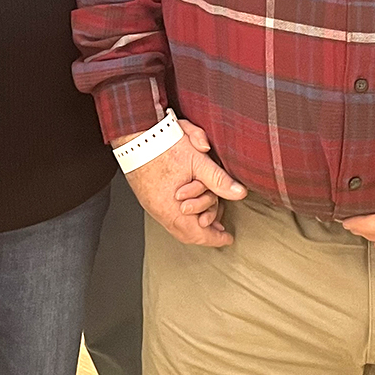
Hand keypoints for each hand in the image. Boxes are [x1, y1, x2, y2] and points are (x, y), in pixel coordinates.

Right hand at [118, 117, 244, 247]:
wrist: (135, 135)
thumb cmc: (164, 146)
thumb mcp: (197, 161)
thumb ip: (219, 180)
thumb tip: (239, 193)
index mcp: (173, 208)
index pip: (198, 234)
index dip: (216, 238)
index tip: (228, 239)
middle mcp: (161, 212)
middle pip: (186, 234)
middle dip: (206, 232)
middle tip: (220, 228)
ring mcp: (153, 205)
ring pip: (177, 225)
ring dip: (194, 224)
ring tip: (208, 217)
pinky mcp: (148, 197)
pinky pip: (168, 216)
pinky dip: (182, 216)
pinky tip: (190, 207)